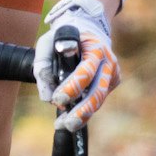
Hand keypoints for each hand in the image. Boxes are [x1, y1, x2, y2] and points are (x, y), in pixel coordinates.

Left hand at [33, 0, 120, 131]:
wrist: (88, 30)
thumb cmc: (63, 37)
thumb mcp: (47, 43)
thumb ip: (42, 66)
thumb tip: (46, 97)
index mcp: (95, 47)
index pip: (86, 70)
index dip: (72, 86)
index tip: (57, 99)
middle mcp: (108, 61)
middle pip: (97, 91)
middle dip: (81, 110)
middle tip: (65, 123)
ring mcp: (113, 72)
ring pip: (99, 99)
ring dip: (82, 115)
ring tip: (65, 125)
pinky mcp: (113, 82)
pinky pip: (98, 99)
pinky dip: (85, 109)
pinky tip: (72, 116)